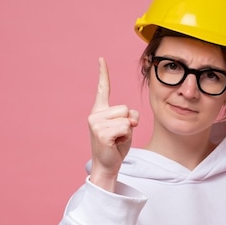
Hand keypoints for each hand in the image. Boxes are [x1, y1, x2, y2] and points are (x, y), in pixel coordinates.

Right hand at [87, 57, 138, 190]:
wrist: (107, 165)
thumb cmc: (116, 146)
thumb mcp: (125, 127)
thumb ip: (129, 116)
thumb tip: (131, 118)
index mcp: (99, 110)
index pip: (102, 89)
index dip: (103, 73)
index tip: (101, 59)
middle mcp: (94, 114)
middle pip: (125, 108)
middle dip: (129, 122)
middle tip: (118, 135)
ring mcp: (96, 123)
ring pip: (127, 119)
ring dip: (127, 131)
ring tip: (117, 140)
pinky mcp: (101, 133)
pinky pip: (126, 128)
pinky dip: (126, 137)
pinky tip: (115, 144)